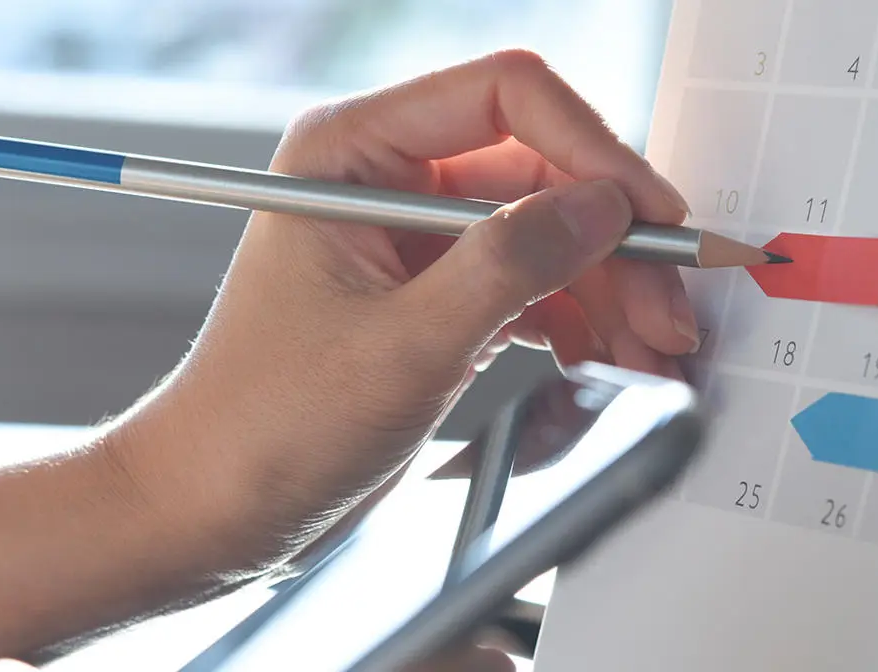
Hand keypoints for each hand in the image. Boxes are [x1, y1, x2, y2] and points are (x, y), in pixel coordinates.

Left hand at [106, 49, 699, 572]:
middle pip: (541, 171)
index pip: (502, 97)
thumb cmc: (261, 426)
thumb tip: (601, 208)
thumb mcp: (404, 345)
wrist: (210, 512)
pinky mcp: (434, 298)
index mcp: (349, 152)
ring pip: (548, 233)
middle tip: (667, 308)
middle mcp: (385, 181)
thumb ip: (509, 266)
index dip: (590, 148)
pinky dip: (578, 320)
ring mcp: (414, 242)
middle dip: (612, 242)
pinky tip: (605, 358)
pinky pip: (531, 285)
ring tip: (653, 348)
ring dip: (609, 289)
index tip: (645, 213)